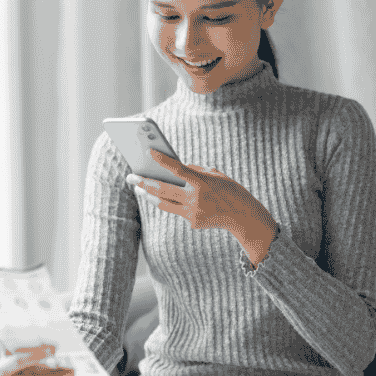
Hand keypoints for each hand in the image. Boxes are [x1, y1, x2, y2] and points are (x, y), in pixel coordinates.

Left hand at [127, 149, 277, 261]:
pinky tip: (165, 198)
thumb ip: (195, 171)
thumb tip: (175, 169)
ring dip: (149, 196)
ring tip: (139, 188)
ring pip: (164, 203)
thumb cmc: (230, 190)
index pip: (179, 170)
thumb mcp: (216, 175)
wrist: (243, 216)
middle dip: (144, 183)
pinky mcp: (192, 223)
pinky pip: (178, 210)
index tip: (150, 152)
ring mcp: (193, 213)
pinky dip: (172, 203)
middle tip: (131, 177)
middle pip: (163, 190)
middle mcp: (196, 198)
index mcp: (203, 183)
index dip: (163, 161)